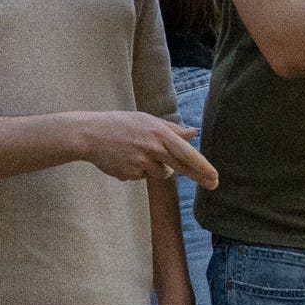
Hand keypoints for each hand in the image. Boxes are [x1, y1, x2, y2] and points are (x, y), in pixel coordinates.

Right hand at [67, 109, 215, 188]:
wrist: (89, 134)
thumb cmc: (120, 124)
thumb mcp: (147, 120)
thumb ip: (171, 129)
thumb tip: (193, 133)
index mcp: (159, 133)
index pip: (186, 153)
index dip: (203, 166)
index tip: (215, 176)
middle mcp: (153, 148)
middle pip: (181, 167)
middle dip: (199, 176)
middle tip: (214, 184)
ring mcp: (141, 163)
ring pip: (161, 173)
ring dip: (156, 168)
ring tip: (138, 153)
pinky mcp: (130, 174)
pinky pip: (142, 176)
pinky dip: (138, 170)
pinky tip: (124, 159)